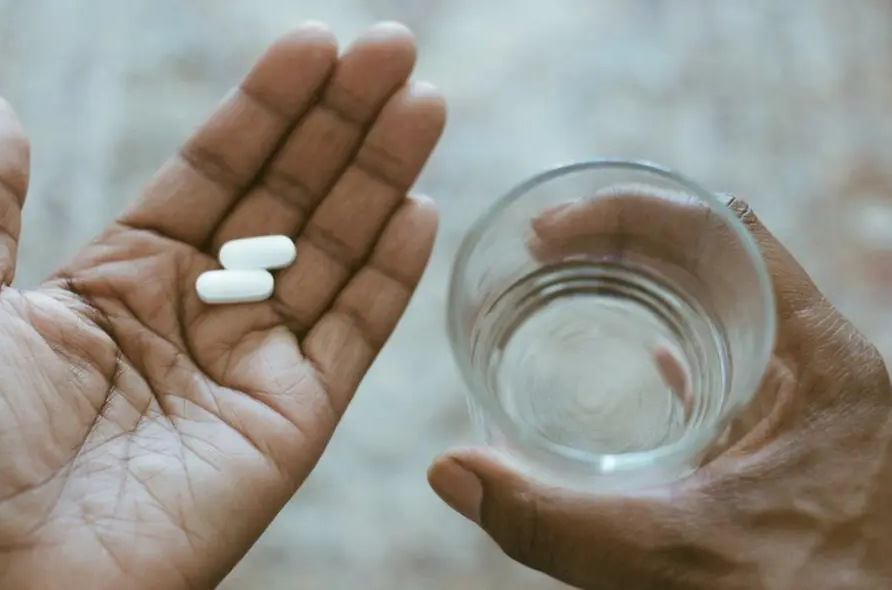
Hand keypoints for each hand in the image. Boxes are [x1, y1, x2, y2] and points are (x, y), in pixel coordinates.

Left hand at [0, 21, 444, 589]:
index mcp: (121, 276)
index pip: (214, 169)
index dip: (264, 104)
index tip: (313, 42)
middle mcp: (196, 312)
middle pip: (286, 197)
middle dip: (341, 120)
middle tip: (392, 48)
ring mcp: (250, 366)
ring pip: (331, 253)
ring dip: (380, 175)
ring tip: (422, 102)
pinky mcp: (290, 423)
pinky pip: (353, 335)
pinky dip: (390, 273)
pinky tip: (420, 205)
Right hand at [428, 196, 891, 588]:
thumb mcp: (667, 556)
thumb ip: (551, 519)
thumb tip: (450, 473)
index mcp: (821, 362)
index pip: (725, 231)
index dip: (629, 212)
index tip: (550, 231)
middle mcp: (823, 365)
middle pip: (717, 256)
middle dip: (621, 240)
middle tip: (541, 248)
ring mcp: (814, 400)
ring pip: (723, 303)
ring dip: (646, 285)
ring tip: (569, 282)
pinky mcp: (797, 436)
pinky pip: (735, 357)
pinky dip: (679, 340)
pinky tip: (642, 362)